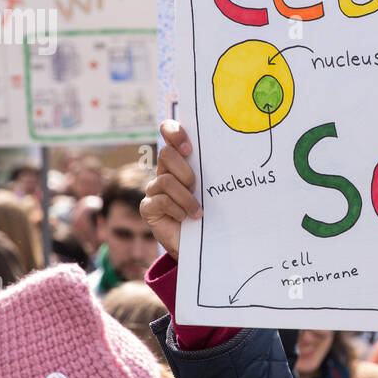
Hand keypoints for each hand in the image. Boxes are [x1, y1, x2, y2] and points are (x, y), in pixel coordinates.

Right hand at [139, 119, 201, 261]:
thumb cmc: (210, 213)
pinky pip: (160, 201)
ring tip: (197, 211)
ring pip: (166, 181)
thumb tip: (230, 152)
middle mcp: (164, 171)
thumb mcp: (213, 188)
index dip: (174, 132)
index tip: (189, 148)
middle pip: (166, 154)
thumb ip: (211, 170)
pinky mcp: (148, 208)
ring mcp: (154, 189)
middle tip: (196, 185)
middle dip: (185, 170)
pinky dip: (177, 210)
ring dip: (186, 198)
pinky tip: (185, 218)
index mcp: (180, 161)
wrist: (200, 244)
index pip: (169, 132)